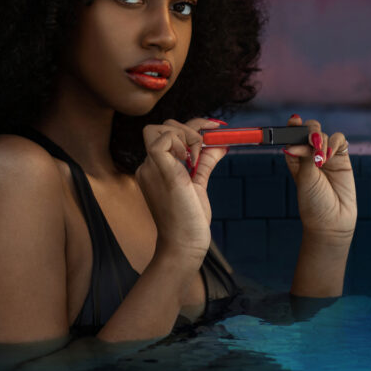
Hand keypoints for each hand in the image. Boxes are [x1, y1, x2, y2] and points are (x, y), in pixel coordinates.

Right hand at [135, 118, 228, 261]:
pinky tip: (192, 160)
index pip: (167, 133)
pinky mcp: (161, 173)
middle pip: (162, 126)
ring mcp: (151, 169)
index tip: (215, 130)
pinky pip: (160, 141)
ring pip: (159, 128)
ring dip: (187, 134)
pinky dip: (180, 141)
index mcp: (156, 168)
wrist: (184, 244)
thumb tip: (221, 145)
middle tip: (209, 145)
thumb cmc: (190, 220)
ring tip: (199, 157)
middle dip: (191, 128)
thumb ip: (205, 163)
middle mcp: (149, 166)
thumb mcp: (198, 185)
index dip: (191, 127)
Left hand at [282, 115, 356, 241]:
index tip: (294, 120)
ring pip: (324, 134)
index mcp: (295, 158)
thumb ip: (307, 154)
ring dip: (322, 141)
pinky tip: (329, 156)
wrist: (332, 220)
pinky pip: (339, 140)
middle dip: (310, 132)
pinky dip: (334, 143)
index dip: (293, 126)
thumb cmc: (313, 202)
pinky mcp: (342, 159)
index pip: (293, 136)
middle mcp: (310, 155)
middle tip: (312, 143)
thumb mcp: (304, 176)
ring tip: (321, 159)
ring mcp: (326, 156)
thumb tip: (306, 134)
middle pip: (309, 130)